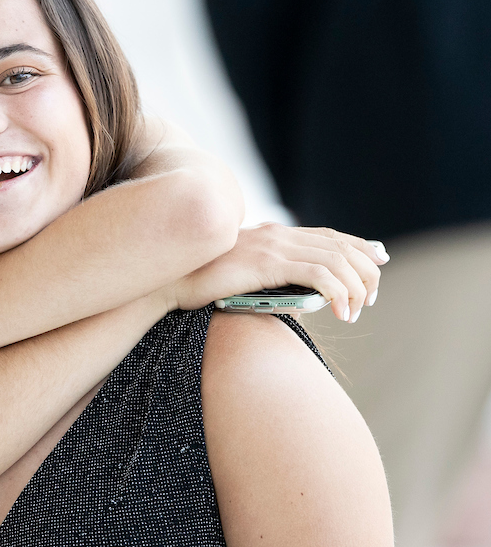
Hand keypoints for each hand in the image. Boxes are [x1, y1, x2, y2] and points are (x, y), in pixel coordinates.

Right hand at [169, 223, 387, 322]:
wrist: (169, 279)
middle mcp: (277, 234)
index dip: (359, 245)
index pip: (328, 235)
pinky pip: (320, 275)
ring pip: (337, 260)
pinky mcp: (268, 263)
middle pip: (341, 246)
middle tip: (370, 299)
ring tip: (354, 312)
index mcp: (272, 234)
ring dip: (355, 288)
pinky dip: (339, 293)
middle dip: (366, 271)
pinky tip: (340, 313)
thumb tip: (300, 293)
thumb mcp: (240, 275)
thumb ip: (267, 275)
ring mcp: (273, 246)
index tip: (379, 259)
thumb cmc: (198, 283)